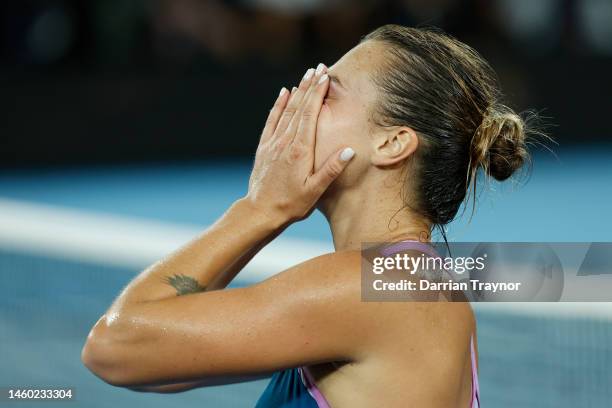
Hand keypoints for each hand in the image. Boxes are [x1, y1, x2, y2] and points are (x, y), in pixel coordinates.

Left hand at [246, 65, 354, 223]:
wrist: (260, 211)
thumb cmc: (291, 204)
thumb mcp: (315, 191)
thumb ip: (331, 169)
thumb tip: (350, 150)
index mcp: (301, 151)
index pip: (310, 115)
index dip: (318, 94)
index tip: (325, 77)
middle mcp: (286, 142)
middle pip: (300, 107)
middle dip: (310, 86)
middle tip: (319, 67)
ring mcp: (273, 143)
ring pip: (287, 110)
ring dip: (298, 90)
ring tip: (307, 74)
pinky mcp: (265, 147)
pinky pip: (272, 120)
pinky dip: (279, 105)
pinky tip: (285, 93)